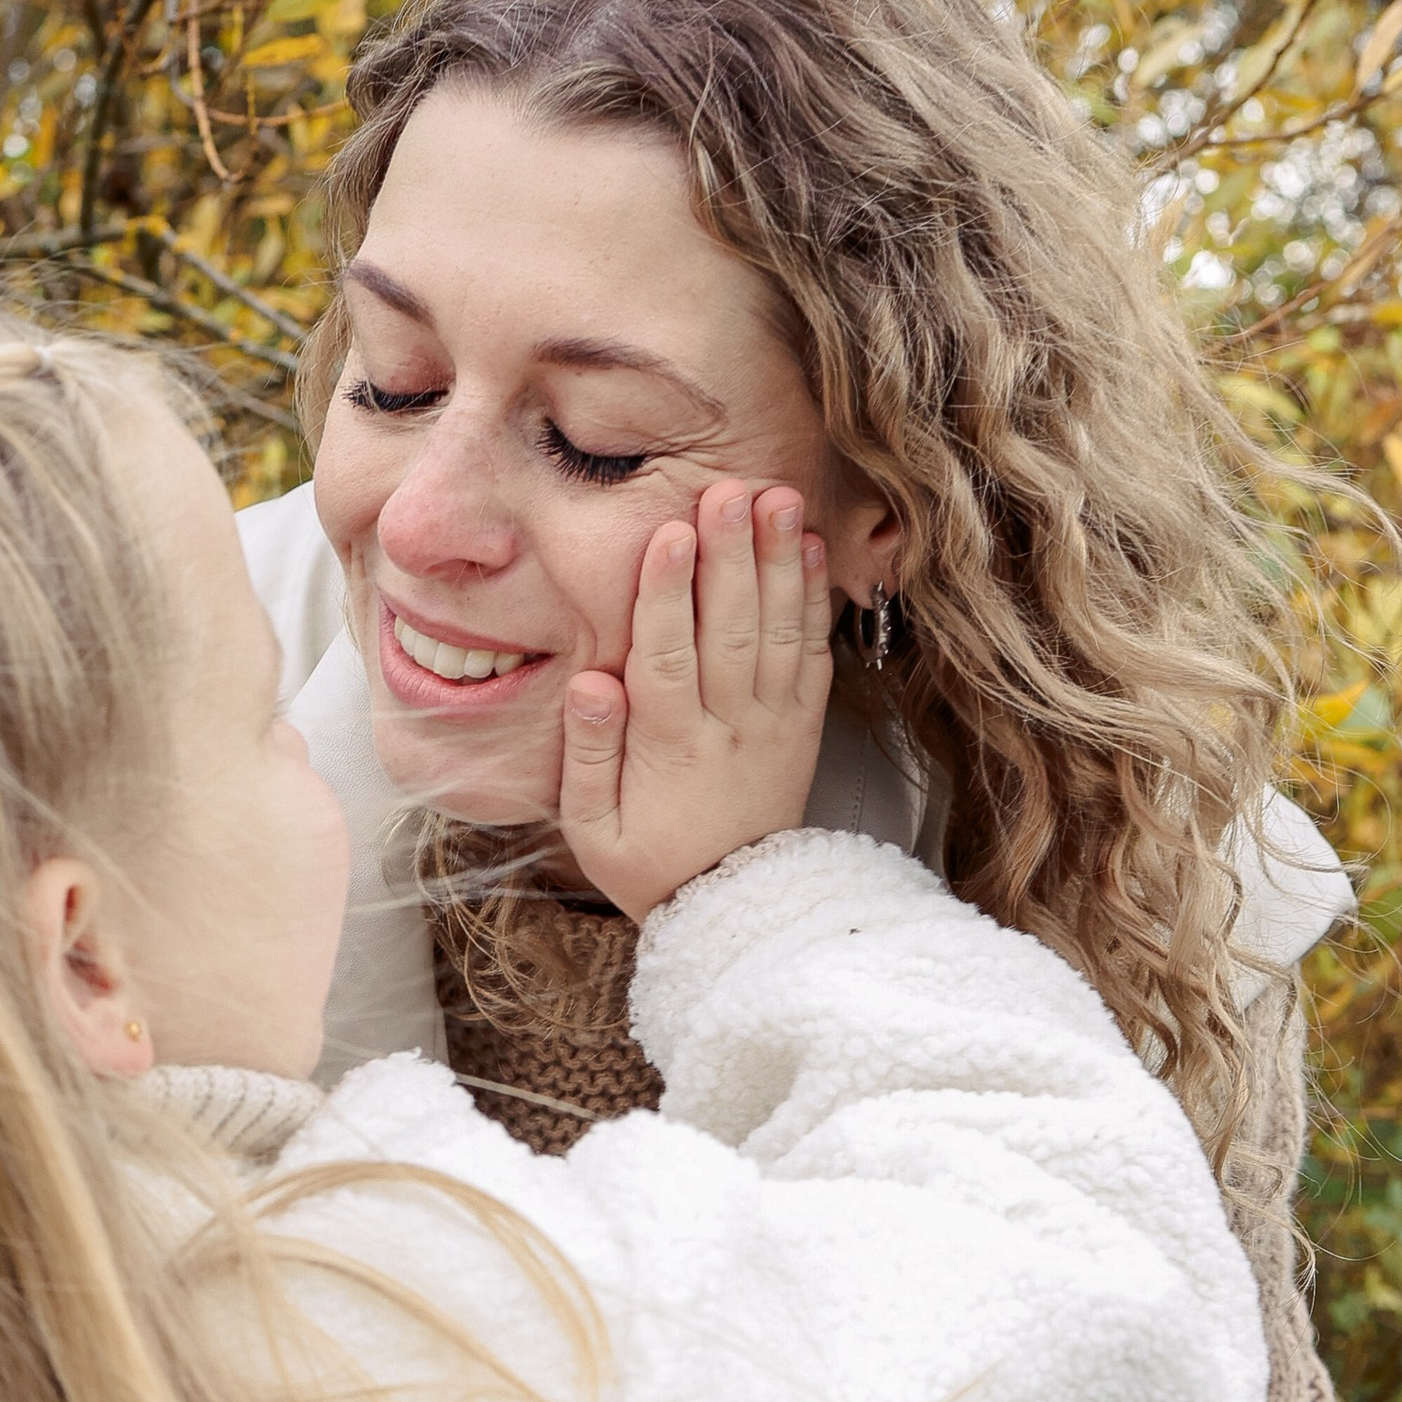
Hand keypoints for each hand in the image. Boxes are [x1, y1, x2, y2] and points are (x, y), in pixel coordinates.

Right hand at [557, 481, 832, 924]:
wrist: (734, 910)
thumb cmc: (650, 862)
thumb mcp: (594, 829)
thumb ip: (589, 754)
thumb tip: (588, 683)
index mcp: (672, 749)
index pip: (668, 659)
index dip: (667, 595)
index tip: (669, 535)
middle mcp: (730, 728)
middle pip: (730, 630)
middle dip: (730, 556)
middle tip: (729, 491)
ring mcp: (774, 723)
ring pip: (776, 632)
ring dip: (778, 562)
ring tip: (778, 499)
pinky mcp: (803, 724)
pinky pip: (812, 654)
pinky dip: (813, 601)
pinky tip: (810, 550)